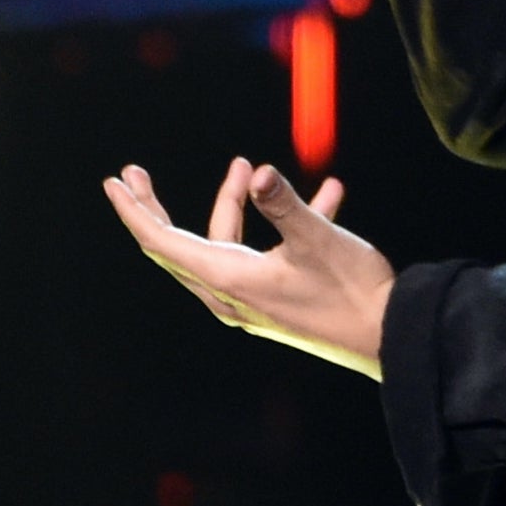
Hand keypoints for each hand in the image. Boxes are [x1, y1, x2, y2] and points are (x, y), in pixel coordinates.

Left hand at [102, 157, 395, 379]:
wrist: (391, 338)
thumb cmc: (353, 291)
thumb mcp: (318, 239)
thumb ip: (285, 204)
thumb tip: (259, 174)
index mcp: (230, 279)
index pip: (163, 242)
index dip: (135, 211)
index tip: (114, 182)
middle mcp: (231, 294)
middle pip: (177, 246)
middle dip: (155, 208)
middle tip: (135, 173)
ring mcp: (253, 299)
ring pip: (222, 246)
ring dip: (230, 205)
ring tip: (245, 168)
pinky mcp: (278, 298)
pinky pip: (264, 254)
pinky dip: (280, 223)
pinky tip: (327, 194)